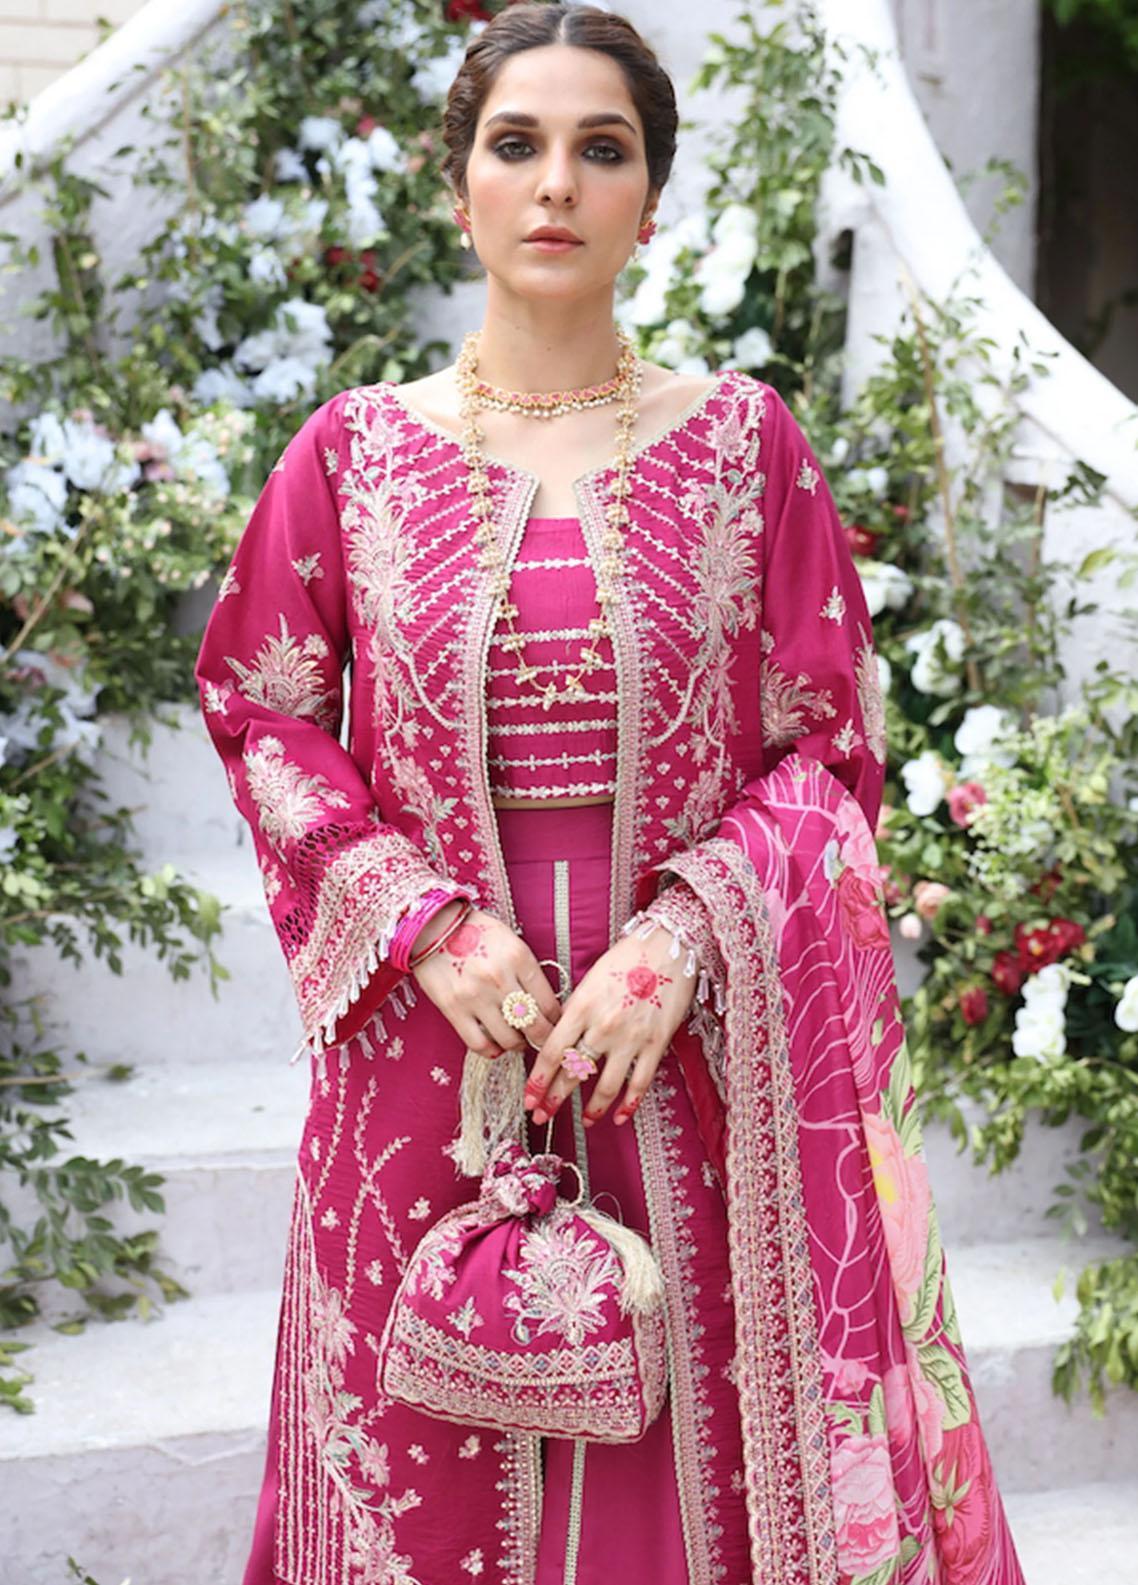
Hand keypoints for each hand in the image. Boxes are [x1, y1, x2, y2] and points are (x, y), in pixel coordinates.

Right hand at [410, 903, 561, 1058]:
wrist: (432, 926)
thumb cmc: (475, 932)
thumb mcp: (510, 941)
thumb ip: (527, 971)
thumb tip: (545, 1004)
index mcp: (519, 957)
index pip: (549, 1002)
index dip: (556, 1020)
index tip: (554, 1024)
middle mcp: (499, 978)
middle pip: (534, 1025)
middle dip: (543, 1038)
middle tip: (542, 1040)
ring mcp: (476, 996)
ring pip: (509, 1039)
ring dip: (518, 1045)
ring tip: (518, 1040)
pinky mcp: (453, 1009)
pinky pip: (479, 1043)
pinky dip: (492, 1050)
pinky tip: (495, 1045)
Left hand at [524, 924, 696, 1128]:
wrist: (668, 948)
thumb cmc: (626, 958)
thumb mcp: (590, 981)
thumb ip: (574, 1012)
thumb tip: (559, 1040)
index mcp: (581, 1007)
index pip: (551, 1053)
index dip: (537, 1081)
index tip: (529, 1098)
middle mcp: (602, 1027)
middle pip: (572, 1073)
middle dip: (553, 1099)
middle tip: (542, 1116)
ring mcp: (630, 1038)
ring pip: (606, 1085)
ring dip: (592, 1109)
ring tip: (583, 1122)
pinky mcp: (656, 1044)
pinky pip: (640, 1082)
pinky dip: (629, 1103)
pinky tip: (620, 1116)